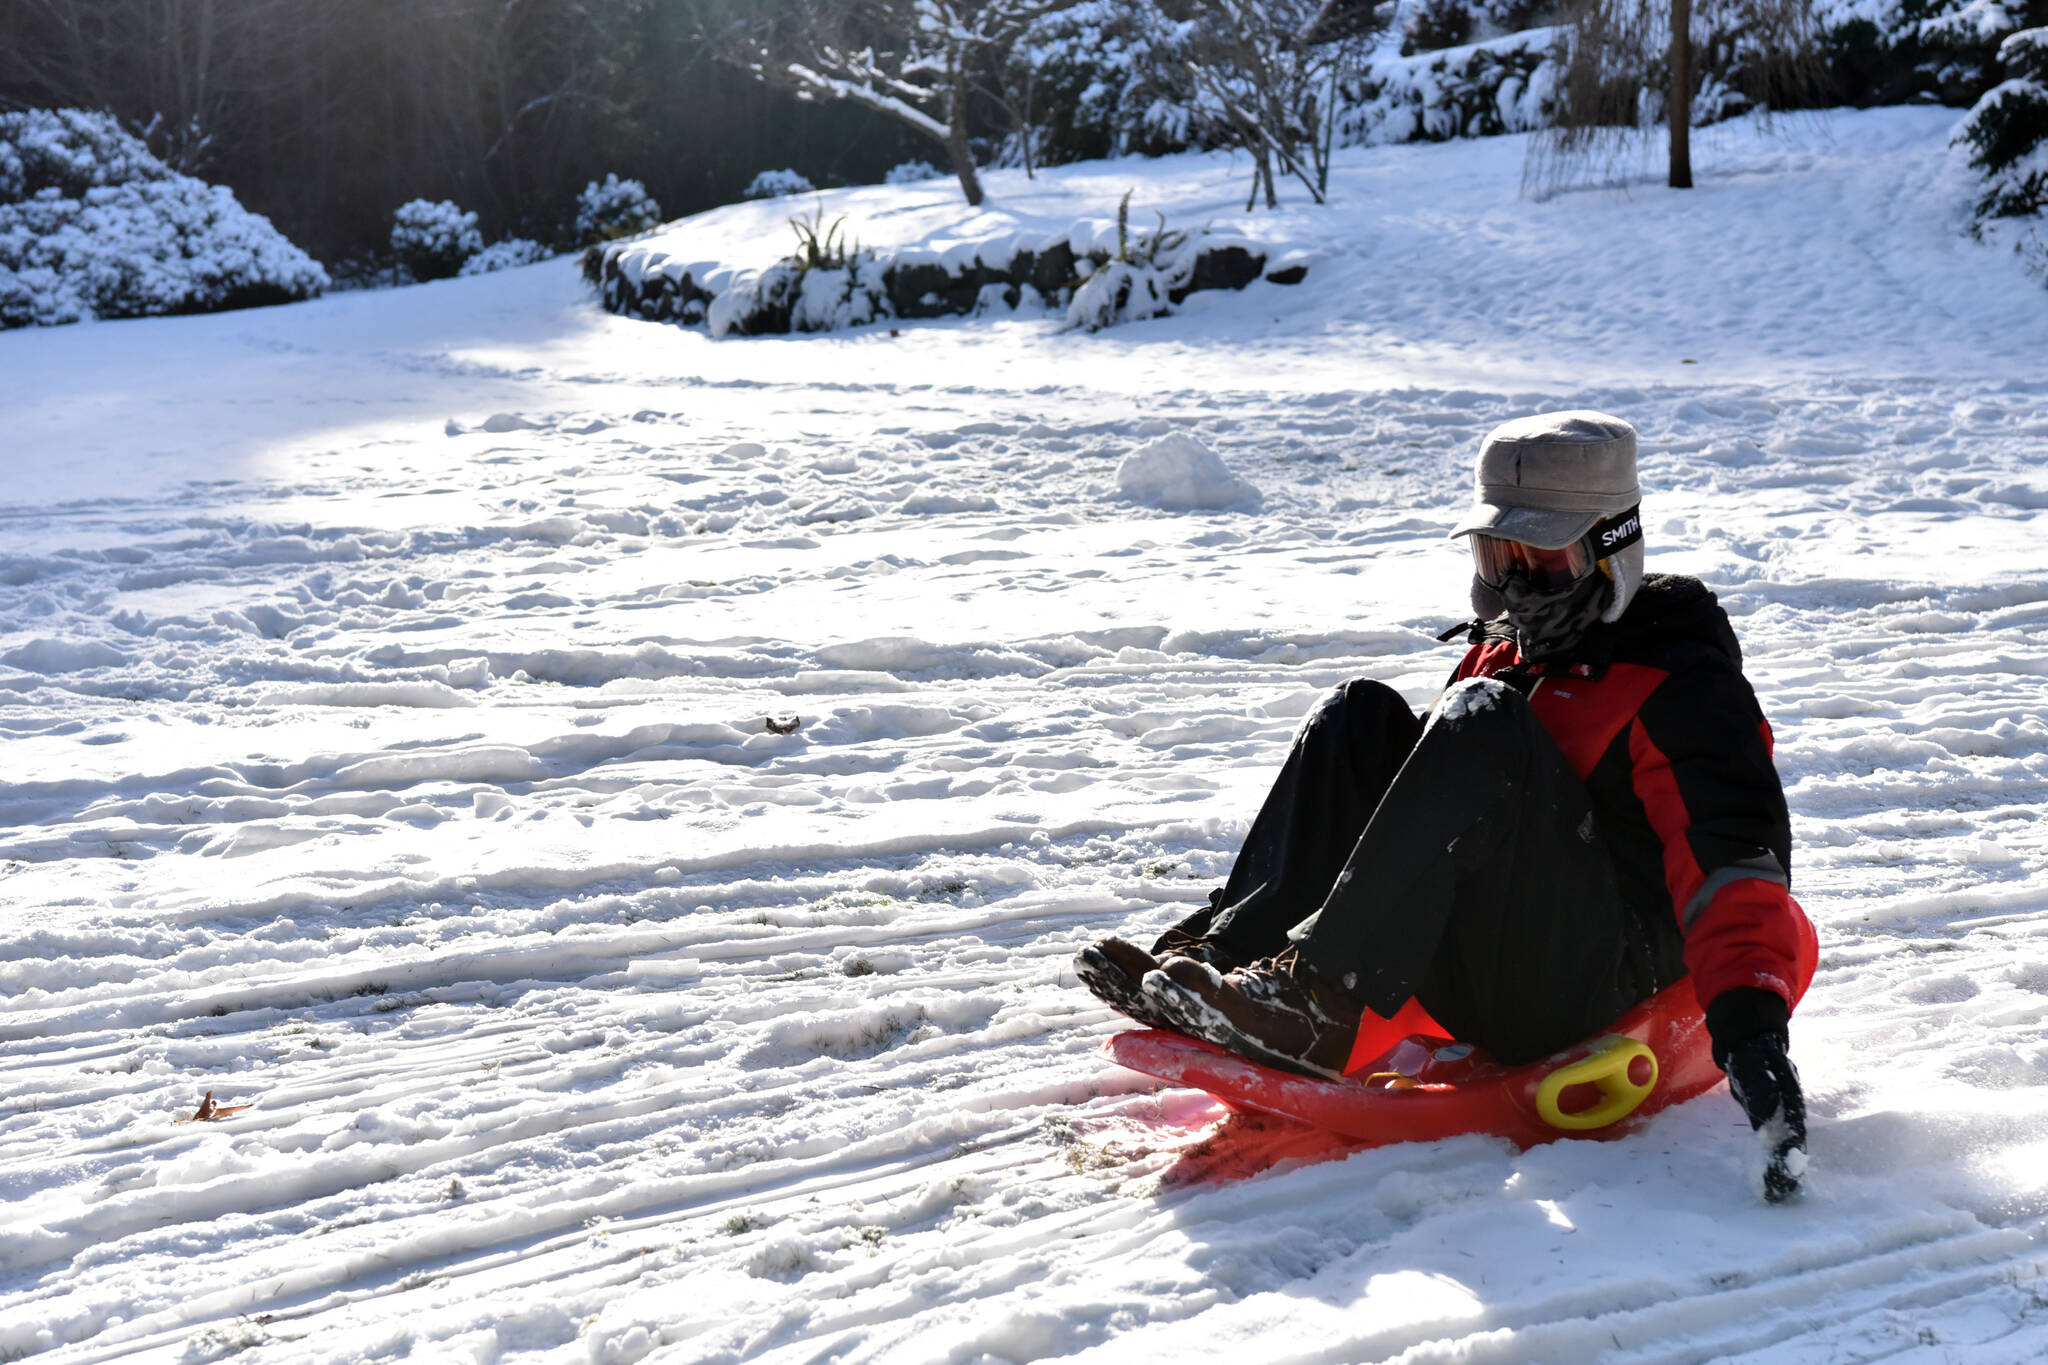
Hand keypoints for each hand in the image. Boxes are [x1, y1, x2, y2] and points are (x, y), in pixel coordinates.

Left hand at [1724, 1030, 1805, 1202]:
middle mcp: (1790, 1115)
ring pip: (1783, 1149)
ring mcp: (1780, 1117)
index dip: (1788, 1162)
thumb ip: (1762, 1090)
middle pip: (1791, 1149)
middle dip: (1786, 1173)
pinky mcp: (1766, 1119)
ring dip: (1780, 1170)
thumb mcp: (1756, 1067)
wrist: (1750, 1042)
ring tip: (1775, 1194)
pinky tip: (1766, 1174)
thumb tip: (1768, 1114)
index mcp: (1792, 1105)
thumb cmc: (1755, 1054)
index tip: (1783, 1183)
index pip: (1793, 1139)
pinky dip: (1770, 1159)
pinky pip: (1770, 1143)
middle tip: (1778, 1198)